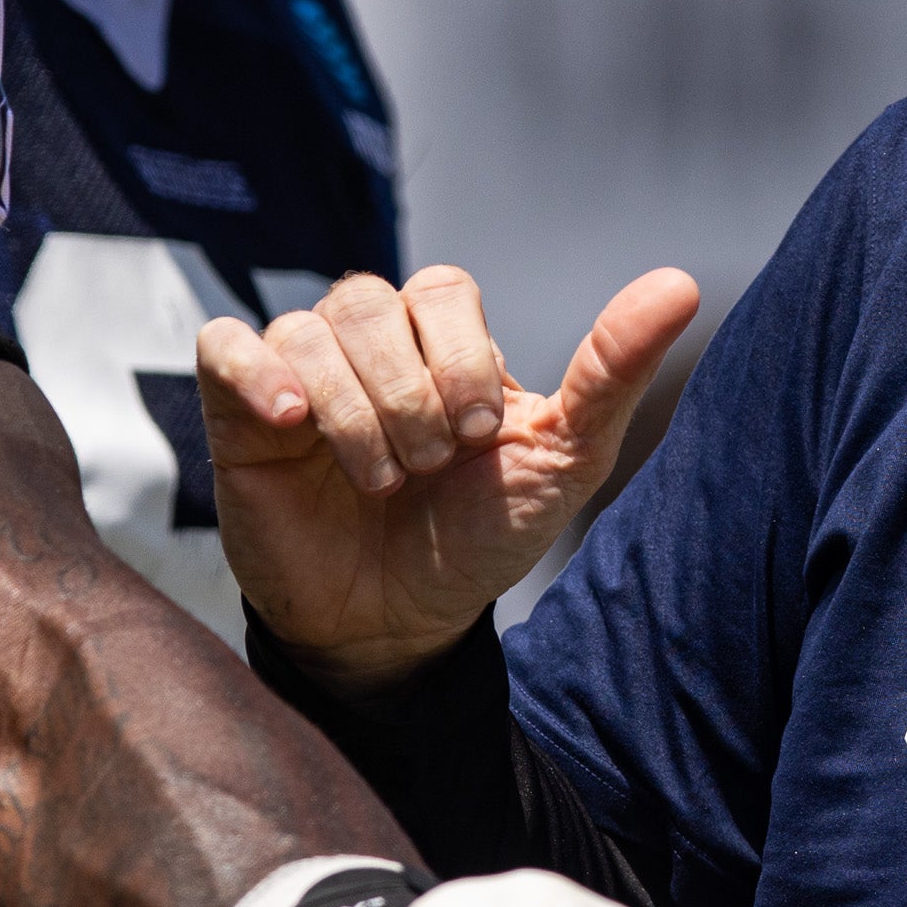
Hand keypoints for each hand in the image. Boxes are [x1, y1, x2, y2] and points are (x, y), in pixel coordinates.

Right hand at [198, 264, 699, 686]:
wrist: (399, 623)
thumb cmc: (480, 535)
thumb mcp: (563, 459)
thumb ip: (611, 370)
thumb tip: (681, 283)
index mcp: (444, 340)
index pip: (441, 288)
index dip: (460, 357)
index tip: (478, 434)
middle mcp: (368, 342)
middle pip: (369, 304)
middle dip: (408, 395)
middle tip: (425, 468)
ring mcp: (300, 373)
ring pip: (306, 330)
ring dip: (352, 413)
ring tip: (378, 482)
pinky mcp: (239, 413)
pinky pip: (225, 347)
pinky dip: (257, 373)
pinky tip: (291, 423)